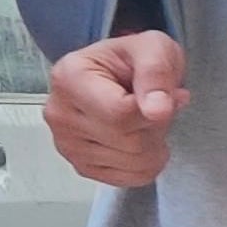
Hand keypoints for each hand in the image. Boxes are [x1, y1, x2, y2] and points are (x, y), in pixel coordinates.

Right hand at [41, 31, 183, 189]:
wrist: (115, 74)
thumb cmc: (130, 60)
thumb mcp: (152, 48)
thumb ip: (156, 72)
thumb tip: (157, 110)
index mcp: (69, 79)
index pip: (120, 114)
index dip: (155, 109)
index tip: (166, 95)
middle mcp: (60, 115)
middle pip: (128, 141)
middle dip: (156, 126)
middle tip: (156, 105)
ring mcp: (67, 145)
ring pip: (133, 163)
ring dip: (154, 144)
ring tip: (144, 120)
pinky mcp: (81, 167)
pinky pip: (131, 178)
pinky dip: (147, 162)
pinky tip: (140, 138)